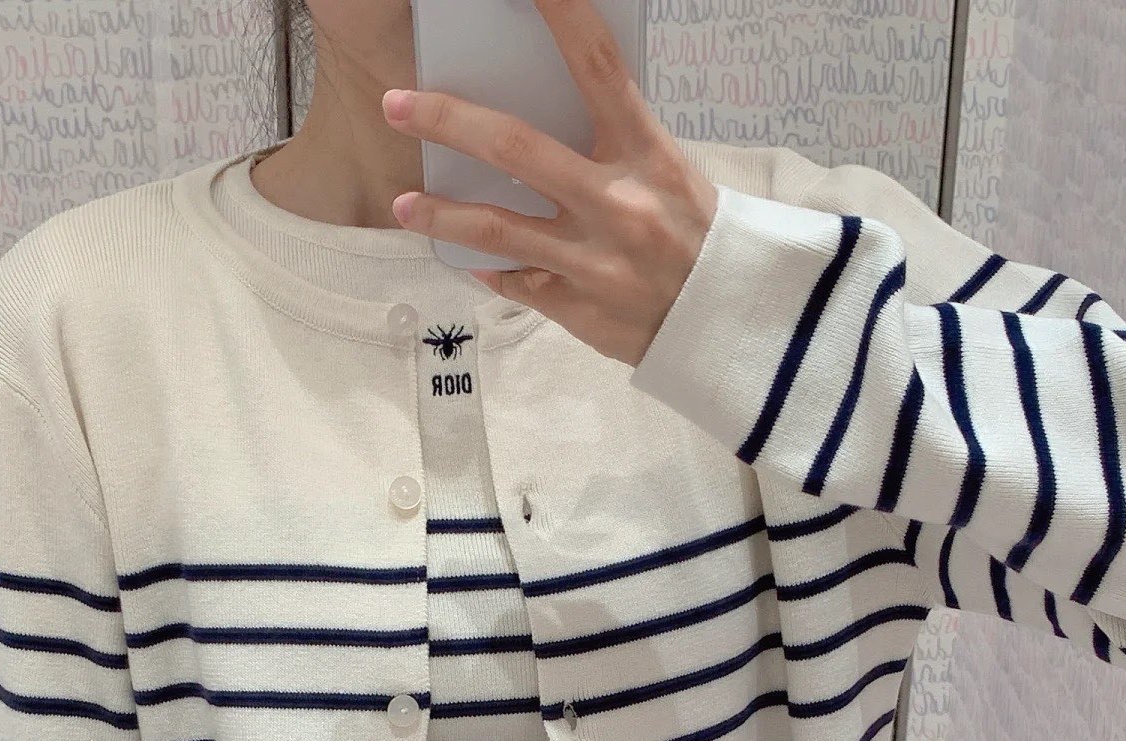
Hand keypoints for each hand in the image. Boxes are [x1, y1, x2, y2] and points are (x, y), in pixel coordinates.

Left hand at [381, 0, 719, 367]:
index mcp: (648, 154)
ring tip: (404, 206)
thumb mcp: (668, 174)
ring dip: (441, 214)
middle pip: (515, 147)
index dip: (559, 15)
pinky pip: (516, 282)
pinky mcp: (577, 307)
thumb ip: (613, 142)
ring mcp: (593, 261)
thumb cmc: (697, 238)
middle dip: (446, 121)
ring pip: (496, 228)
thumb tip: (545, 109)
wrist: (728, 323)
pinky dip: (490, 268)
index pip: (597, 67)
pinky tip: (468, 259)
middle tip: (397, 105)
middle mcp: (617, 204)